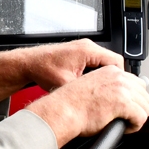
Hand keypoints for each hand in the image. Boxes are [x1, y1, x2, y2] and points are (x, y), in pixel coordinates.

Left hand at [0, 39, 124, 102]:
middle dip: (114, 78)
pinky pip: (96, 62)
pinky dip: (97, 73)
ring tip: (102, 89)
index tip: (119, 89)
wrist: (28, 64)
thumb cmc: (42, 69)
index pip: (117, 62)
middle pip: (112, 62)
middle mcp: (87, 46)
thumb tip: (97, 101)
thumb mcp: (65, 84)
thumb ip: (84, 90)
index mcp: (87, 51)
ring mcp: (83, 49)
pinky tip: (91, 84)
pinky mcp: (79, 53)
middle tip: (112, 92)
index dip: (120, 78)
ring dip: (105, 75)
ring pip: (104, 63)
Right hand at [27, 66, 148, 148]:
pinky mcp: (123, 103)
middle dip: (138, 109)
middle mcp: (118, 77)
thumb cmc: (71, 104)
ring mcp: (122, 89)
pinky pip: (141, 117)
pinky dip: (135, 126)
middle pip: (145, 95)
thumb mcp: (92, 86)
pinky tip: (125, 128)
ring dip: (137, 118)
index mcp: (111, 71)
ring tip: (125, 124)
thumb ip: (107, 87)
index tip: (129, 108)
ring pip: (145, 107)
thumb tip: (118, 98)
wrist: (63, 111)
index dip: (135, 99)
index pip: (137, 83)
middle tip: (127, 118)